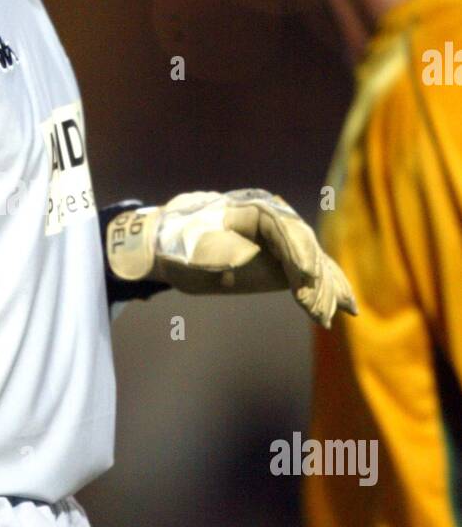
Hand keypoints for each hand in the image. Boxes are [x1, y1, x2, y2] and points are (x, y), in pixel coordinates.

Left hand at [106, 189, 356, 328]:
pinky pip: (315, 273)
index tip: (304, 276)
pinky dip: (331, 289)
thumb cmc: (182, 242)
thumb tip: (242, 259)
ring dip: (325, 290)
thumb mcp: (192, 243)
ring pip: (314, 262)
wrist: (177, 244)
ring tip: (328, 317)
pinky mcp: (287, 262)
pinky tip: (349, 309)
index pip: (284, 227)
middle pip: (305, 246)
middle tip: (316, 311)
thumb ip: (216, 249)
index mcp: (255, 209)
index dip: (297, 251)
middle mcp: (277, 221)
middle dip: (313, 279)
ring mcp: (285, 241)